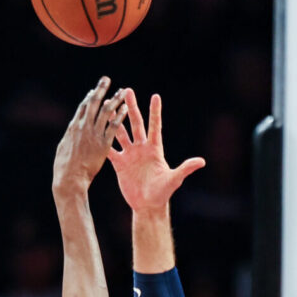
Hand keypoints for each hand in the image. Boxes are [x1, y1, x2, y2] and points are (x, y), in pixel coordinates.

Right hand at [52, 76, 127, 190]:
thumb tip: (70, 133)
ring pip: (106, 112)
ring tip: (122, 91)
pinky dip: (120, 116)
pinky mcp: (103, 144)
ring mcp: (94, 134)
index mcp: (73, 127)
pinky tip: (126, 108)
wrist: (69, 179)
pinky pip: (114, 126)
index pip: (82, 107)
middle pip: (93, 103)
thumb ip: (69, 138)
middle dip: (100, 90)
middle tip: (106, 80)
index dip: (89, 98)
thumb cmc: (63, 168)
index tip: (94, 91)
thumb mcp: (62, 148)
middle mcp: (83, 127)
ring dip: (115, 99)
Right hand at [107, 88, 205, 211]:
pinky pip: (110, 151)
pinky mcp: (120, 164)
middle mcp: (142, 148)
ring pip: (120, 133)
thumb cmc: (163, 192)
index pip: (155, 126)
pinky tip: (94, 131)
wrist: (148, 205)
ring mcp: (130, 155)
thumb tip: (202, 161)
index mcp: (155, 149)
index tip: (155, 96)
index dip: (155, 112)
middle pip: (136, 124)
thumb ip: (185, 168)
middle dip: (130, 108)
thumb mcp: (174, 179)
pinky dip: (103, 142)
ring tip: (107, 106)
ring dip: (114, 120)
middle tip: (126, 91)